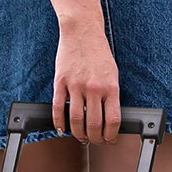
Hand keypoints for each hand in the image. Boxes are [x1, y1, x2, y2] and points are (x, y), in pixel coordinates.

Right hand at [53, 21, 120, 143]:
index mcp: (110, 87)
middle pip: (94, 124)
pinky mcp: (60, 82)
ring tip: (80, 137)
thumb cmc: (98, 53)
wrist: (82, 31)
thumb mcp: (112, 73)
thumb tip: (108, 118)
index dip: (111, 135)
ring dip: (78, 134)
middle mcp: (94, 88)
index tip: (109, 139)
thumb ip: (110, 95)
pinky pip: (58, 108)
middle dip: (95, 138)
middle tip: (94, 141)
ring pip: (76, 120)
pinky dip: (59, 122)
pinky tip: (62, 128)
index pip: (112, 120)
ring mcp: (76, 85)